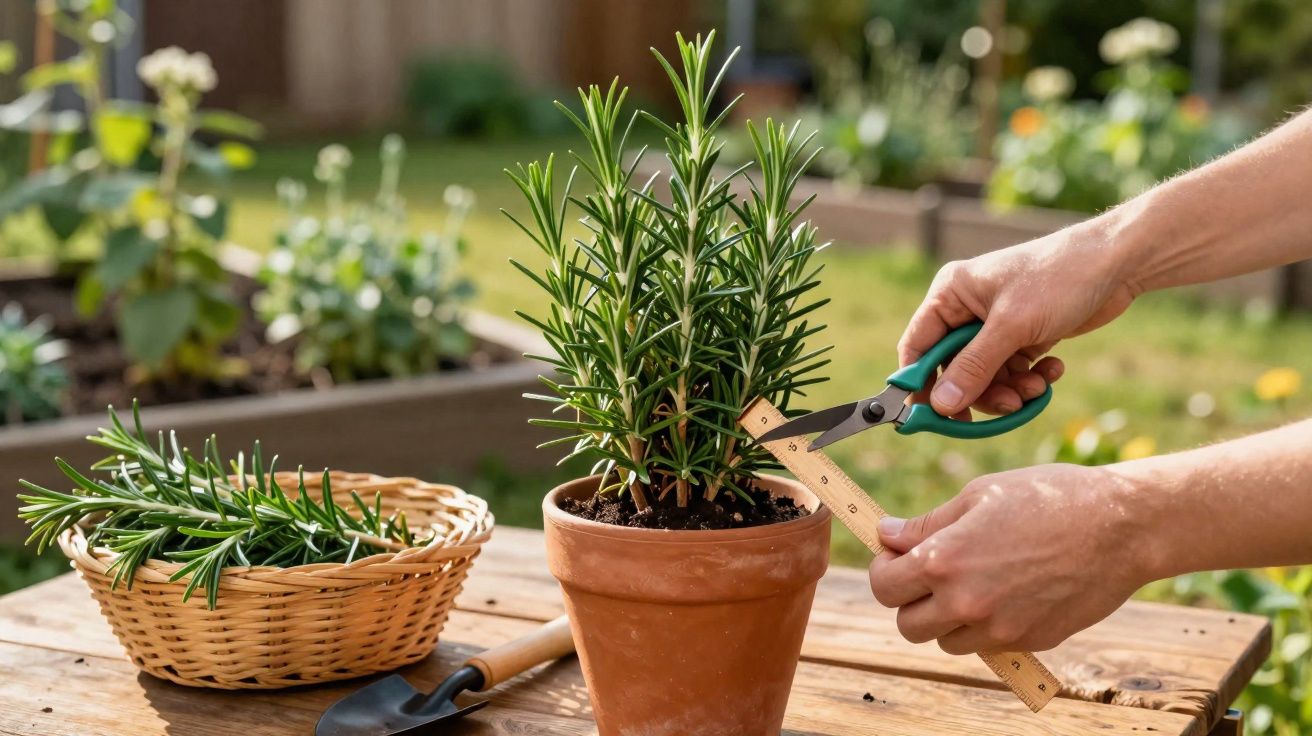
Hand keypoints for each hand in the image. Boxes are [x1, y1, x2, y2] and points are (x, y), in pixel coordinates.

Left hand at [868, 463, 1152, 653]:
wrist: (1120, 527)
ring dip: (947, 617)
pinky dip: (984, 626)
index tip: (897, 557)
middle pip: (907, 625)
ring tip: (974, 579)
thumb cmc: (1050, 498)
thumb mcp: (979, 495)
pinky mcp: (1028, 641)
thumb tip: (886, 534)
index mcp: (945, 560)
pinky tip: (1006, 591)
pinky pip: (985, 645)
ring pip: (945, 640)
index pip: (884, 585)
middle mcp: (966, 602)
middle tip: (930, 573)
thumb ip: (927, 524)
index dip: (886, 569)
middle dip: (911, 599)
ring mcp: (998, 628)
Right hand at [901, 222, 1136, 416]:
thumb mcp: (1011, 327)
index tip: (929, 418)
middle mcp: (967, 310)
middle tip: (1007, 405)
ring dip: (1011, 389)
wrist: (1118, 263)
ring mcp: (996, 325)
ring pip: (987, 376)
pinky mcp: (1023, 335)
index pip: (918, 346)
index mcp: (950, 295)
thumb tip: (940, 405)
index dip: (920, 383)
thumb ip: (974, 367)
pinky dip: (1031, 378)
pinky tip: (1053, 370)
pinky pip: (1013, 371)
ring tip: (1036, 386)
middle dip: (980, 391)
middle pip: (954, 369)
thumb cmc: (1058, 279)